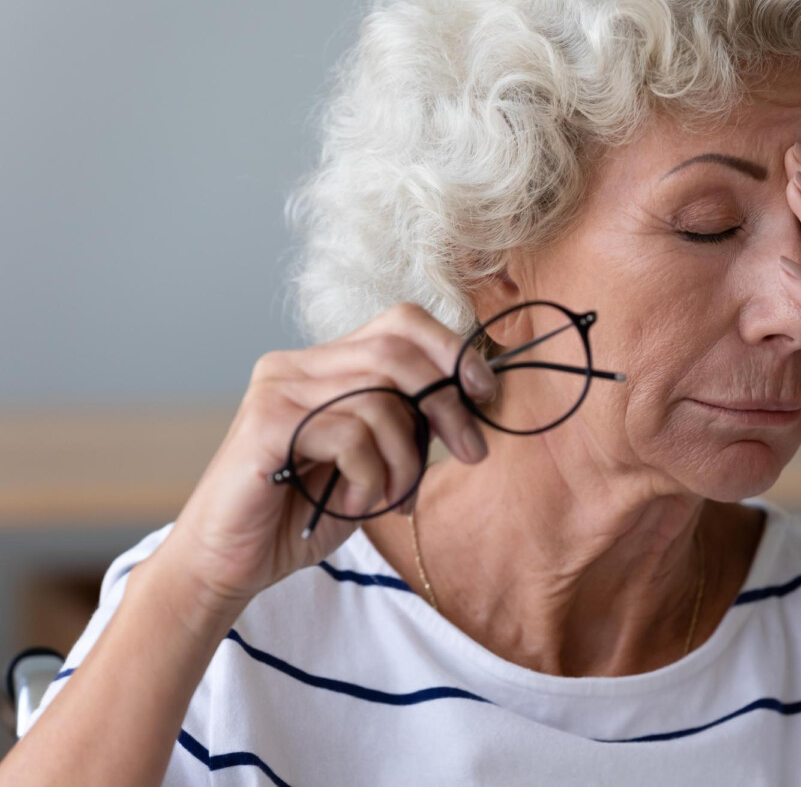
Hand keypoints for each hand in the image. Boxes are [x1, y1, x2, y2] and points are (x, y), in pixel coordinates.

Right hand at [164, 302, 496, 606]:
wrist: (230, 563)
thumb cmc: (302, 513)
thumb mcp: (375, 462)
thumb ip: (408, 424)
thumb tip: (471, 395)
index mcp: (323, 365)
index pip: (399, 322)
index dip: (451, 350)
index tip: (485, 391)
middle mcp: (296, 366)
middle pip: (397, 354)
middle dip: (448, 404)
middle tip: (472, 451)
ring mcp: (277, 390)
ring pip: (381, 400)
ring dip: (406, 460)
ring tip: (391, 498)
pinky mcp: (266, 425)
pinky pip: (352, 436)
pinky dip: (371, 478)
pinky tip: (352, 503)